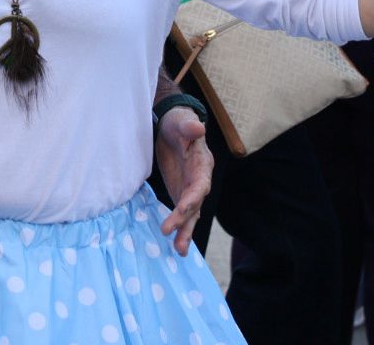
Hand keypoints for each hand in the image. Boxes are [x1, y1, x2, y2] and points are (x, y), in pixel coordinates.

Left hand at [154, 106, 212, 255]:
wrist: (174, 126)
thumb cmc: (179, 122)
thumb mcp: (183, 122)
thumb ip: (190, 127)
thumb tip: (199, 128)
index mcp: (202, 164)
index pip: (200, 185)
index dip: (192, 198)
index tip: (181, 210)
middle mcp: (200, 180)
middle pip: (195, 204)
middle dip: (184, 220)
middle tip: (170, 233)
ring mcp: (191, 189)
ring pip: (191, 214)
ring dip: (185, 231)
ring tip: (179, 251)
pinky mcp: (181, 193)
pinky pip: (183, 214)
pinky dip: (181, 228)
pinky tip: (178, 246)